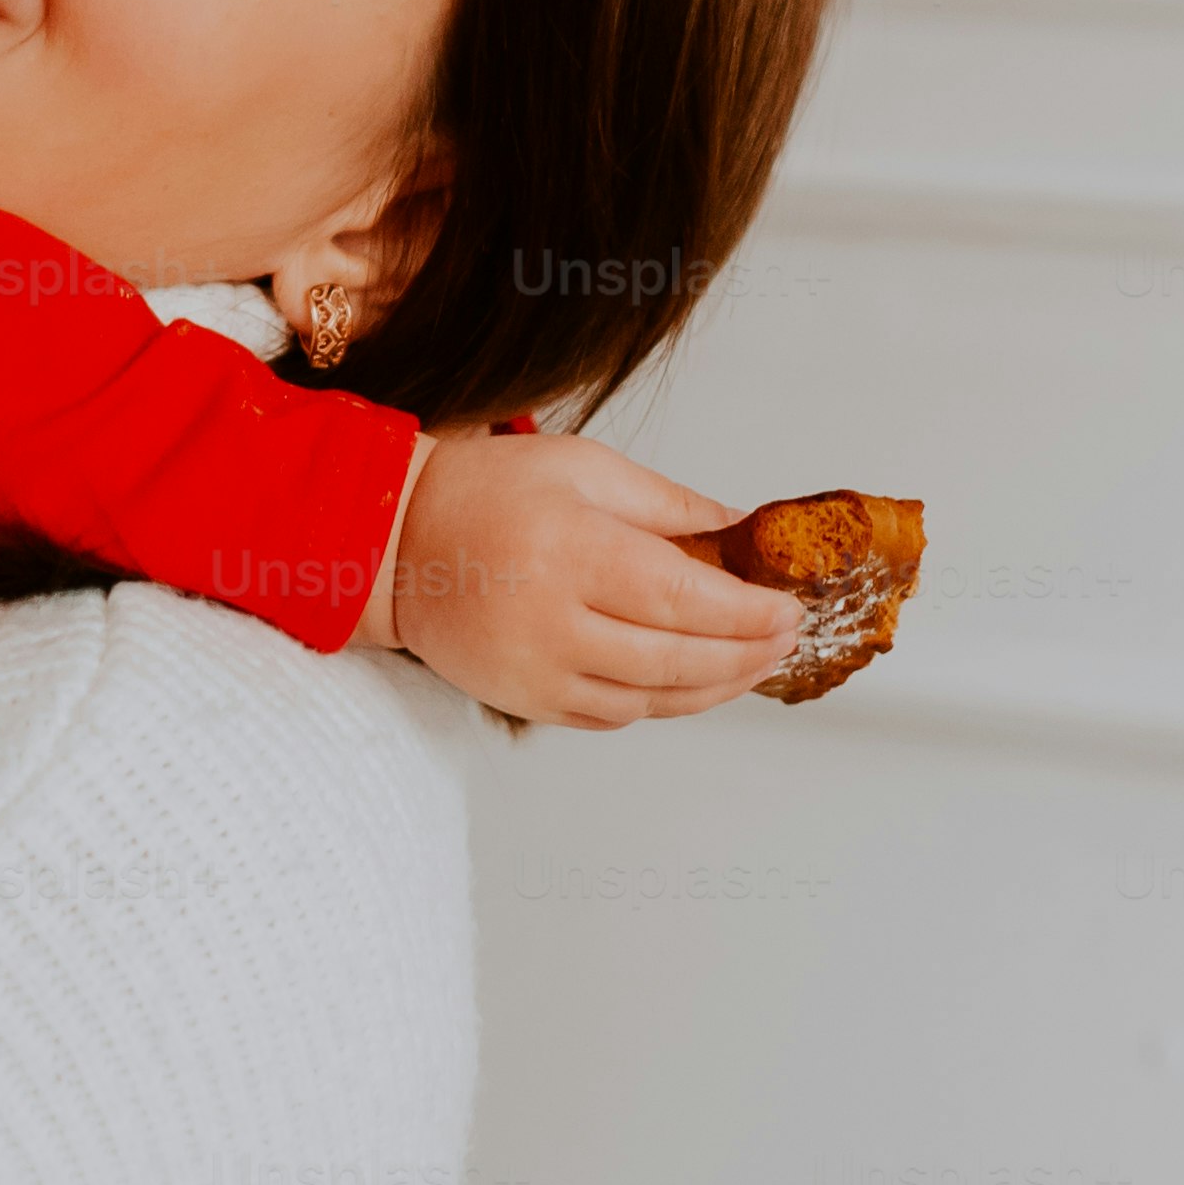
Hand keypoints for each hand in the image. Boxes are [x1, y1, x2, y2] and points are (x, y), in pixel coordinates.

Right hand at [362, 428, 801, 728]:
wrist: (394, 542)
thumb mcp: (583, 467)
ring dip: (716, 687)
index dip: (749, 612)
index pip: (686, 598)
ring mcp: (537, 672)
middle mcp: (554, 623)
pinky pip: (613, 717)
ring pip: (653, 699)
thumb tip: (742, 529)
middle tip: (787, 639)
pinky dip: (662, 703)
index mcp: (574, 552)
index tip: (789, 608)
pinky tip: (692, 680)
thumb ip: (668, 503)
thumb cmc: (485, 493)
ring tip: (754, 663)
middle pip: (679, 659)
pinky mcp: (525, 701)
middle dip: (748, 653)